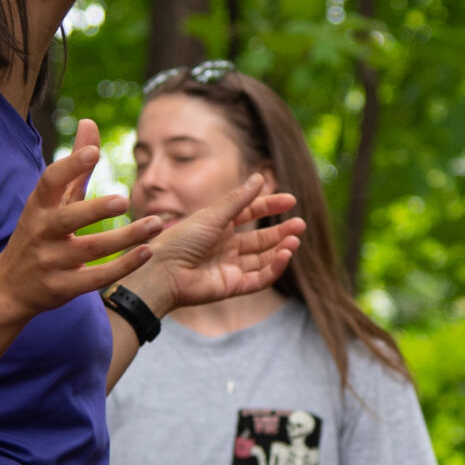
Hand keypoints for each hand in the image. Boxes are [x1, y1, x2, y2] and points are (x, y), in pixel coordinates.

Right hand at [0, 120, 165, 316]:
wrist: (10, 286)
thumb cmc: (39, 233)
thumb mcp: (52, 200)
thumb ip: (75, 165)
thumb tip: (89, 122)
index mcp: (38, 206)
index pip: (49, 181)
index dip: (70, 165)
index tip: (94, 151)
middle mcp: (41, 232)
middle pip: (68, 219)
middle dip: (95, 209)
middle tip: (124, 200)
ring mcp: (50, 262)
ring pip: (90, 249)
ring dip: (125, 238)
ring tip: (155, 224)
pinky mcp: (63, 287)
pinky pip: (96, 277)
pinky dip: (123, 266)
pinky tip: (147, 252)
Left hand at [132, 171, 303, 316]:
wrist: (163, 272)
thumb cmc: (181, 240)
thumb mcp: (212, 215)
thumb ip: (238, 200)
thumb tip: (260, 177)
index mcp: (218, 225)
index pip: (250, 213)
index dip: (270, 206)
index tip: (290, 200)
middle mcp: (225, 246)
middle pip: (260, 238)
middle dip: (281, 231)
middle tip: (300, 224)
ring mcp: (230, 267)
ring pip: (263, 259)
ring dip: (281, 249)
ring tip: (295, 240)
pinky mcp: (232, 286)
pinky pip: (259, 278)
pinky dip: (274, 268)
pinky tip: (285, 255)